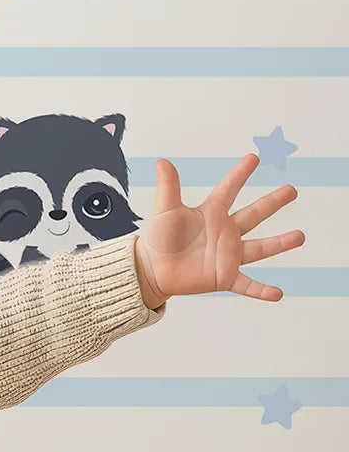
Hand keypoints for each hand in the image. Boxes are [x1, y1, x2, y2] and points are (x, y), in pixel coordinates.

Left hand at [133, 153, 305, 306]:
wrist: (151, 268)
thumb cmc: (158, 238)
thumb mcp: (164, 210)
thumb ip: (168, 187)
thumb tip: (162, 162)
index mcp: (211, 213)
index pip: (229, 189)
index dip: (240, 173)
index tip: (254, 158)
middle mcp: (225, 232)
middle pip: (253, 214)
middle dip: (272, 202)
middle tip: (291, 190)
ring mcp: (227, 255)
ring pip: (259, 248)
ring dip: (279, 243)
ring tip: (300, 236)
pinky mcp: (224, 277)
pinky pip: (247, 284)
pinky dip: (261, 290)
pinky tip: (277, 294)